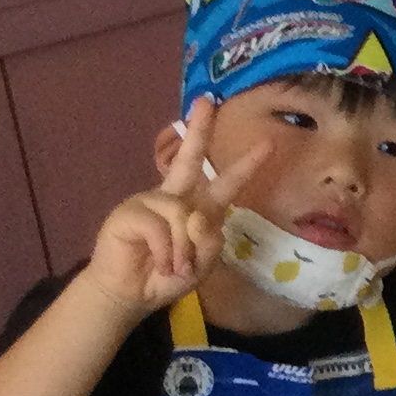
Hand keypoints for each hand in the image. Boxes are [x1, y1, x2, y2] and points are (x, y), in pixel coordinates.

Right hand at [81, 102, 271, 314]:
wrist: (129, 294)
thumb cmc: (166, 278)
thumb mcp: (200, 266)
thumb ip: (208, 242)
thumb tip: (197, 216)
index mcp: (197, 209)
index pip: (224, 183)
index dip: (245, 165)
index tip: (267, 143)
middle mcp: (174, 198)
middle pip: (188, 159)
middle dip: (199, 130)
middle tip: (207, 101)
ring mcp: (149, 201)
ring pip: (182, 213)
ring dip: (184, 249)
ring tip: (176, 268)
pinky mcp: (129, 212)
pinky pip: (159, 226)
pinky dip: (167, 251)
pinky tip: (162, 264)